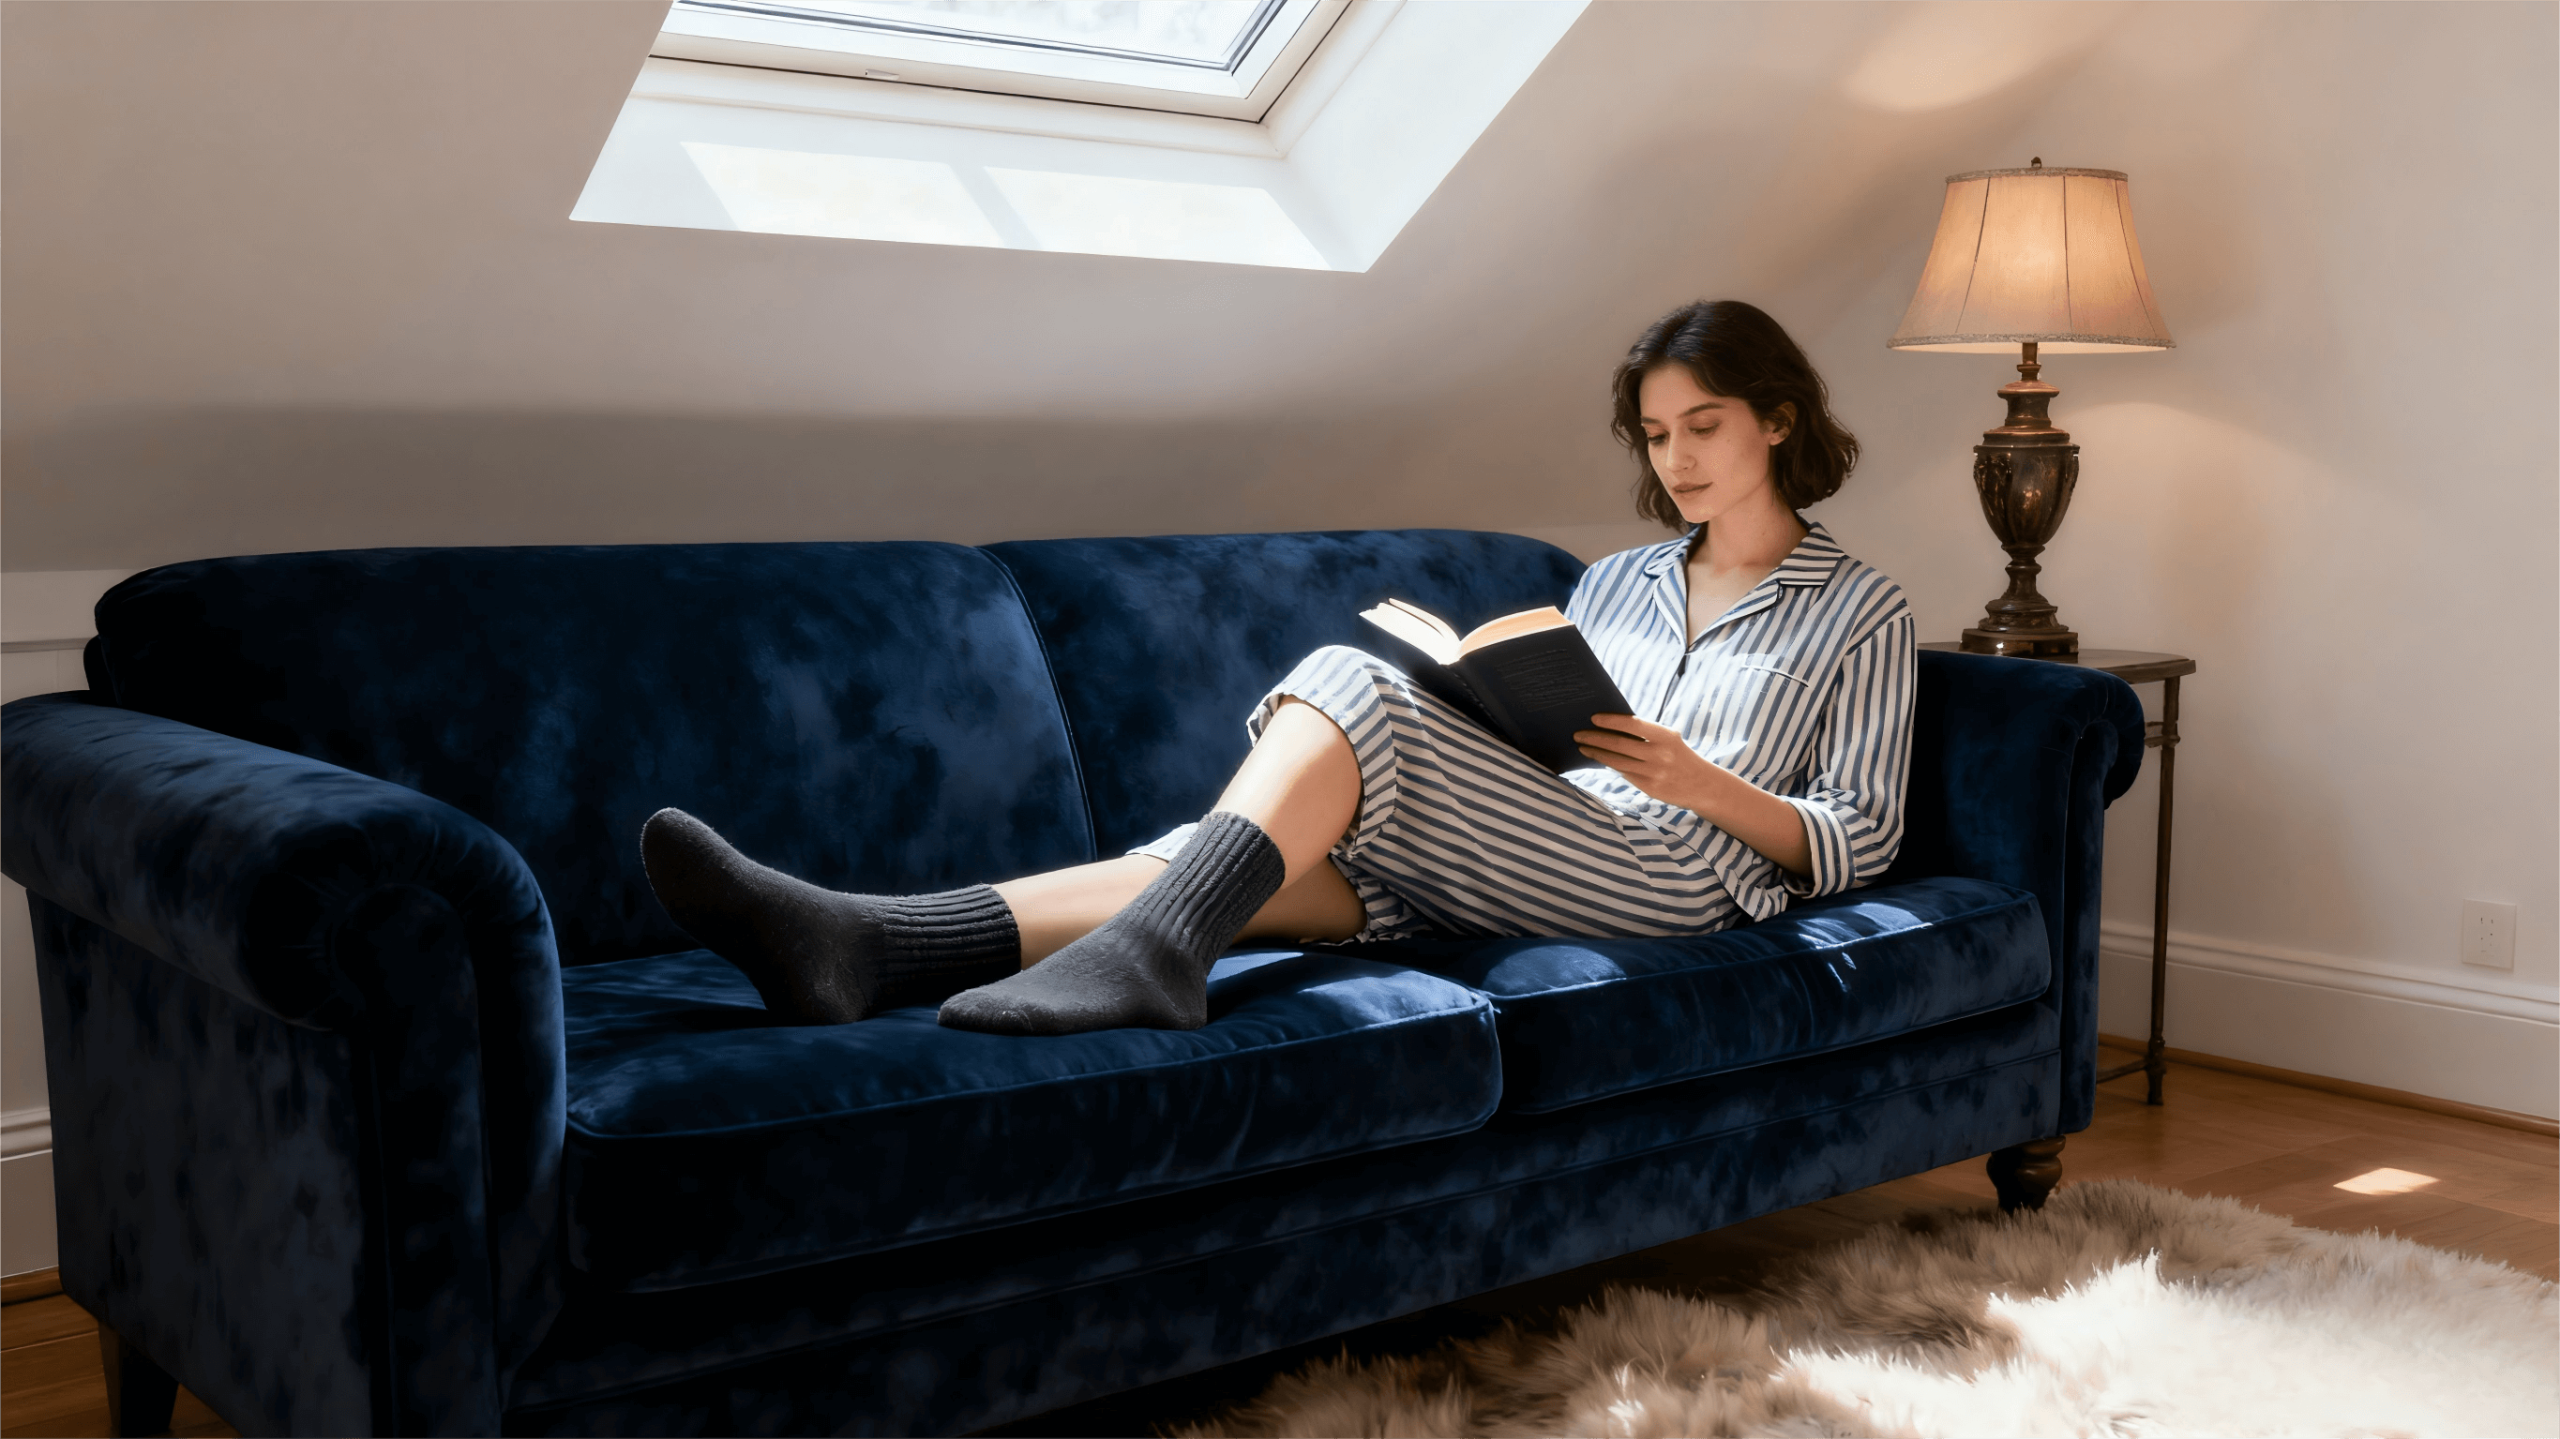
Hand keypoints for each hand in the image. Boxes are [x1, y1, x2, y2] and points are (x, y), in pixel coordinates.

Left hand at [1573, 713, 1813, 876]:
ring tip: (1583, 747)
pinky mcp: (1649, 788)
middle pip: (1620, 745)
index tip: (1593, 718)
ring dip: (1597, 754)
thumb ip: (1645, 734)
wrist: (1702, 785)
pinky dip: (1610, 766)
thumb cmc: (1679, 756)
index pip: (1633, 725)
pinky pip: (1624, 774)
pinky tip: (1599, 760)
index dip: (1611, 721)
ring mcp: (1654, 774)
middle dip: (1596, 738)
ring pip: (1617, 762)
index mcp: (1666, 736)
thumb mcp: (1668, 740)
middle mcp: (1660, 755)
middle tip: (1578, 734)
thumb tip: (1612, 724)